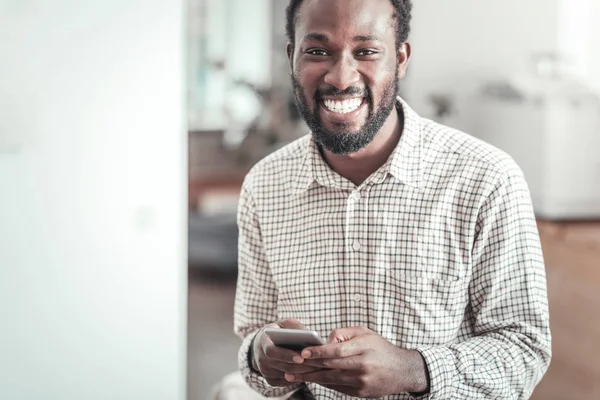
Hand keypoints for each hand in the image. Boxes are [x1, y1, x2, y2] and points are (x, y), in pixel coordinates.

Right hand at [252, 319, 324, 386]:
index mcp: (262, 341)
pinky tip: (310, 373)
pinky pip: (286, 382)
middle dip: (300, 366)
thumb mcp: (285, 324)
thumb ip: (295, 326)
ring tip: (317, 368)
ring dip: (302, 373)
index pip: (271, 351)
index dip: (286, 355)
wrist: (265, 344)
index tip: (301, 357)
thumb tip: (310, 335)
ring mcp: (264, 371)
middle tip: (316, 365)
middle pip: (281, 365)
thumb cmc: (279, 331)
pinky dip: (298, 379)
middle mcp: (260, 358)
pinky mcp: (270, 380)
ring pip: (285, 376)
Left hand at [284, 326, 428, 397]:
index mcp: (364, 348)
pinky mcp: (361, 393)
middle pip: (330, 367)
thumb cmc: (380, 347)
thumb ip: (343, 333)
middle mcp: (363, 366)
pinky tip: (311, 379)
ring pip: (331, 379)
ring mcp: (362, 382)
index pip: (337, 350)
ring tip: (293, 375)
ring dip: (311, 377)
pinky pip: (337, 387)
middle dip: (308, 367)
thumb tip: (324, 341)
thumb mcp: (365, 332)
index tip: (302, 352)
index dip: (318, 352)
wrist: (403, 370)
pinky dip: (323, 382)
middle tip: (290, 366)